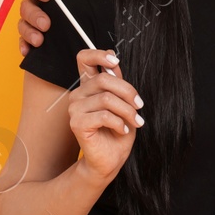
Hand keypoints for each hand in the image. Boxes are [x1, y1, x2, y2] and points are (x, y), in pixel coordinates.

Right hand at [17, 0, 88, 55]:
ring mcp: (32, 20)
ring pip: (24, 25)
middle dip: (34, 16)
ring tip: (39, 41)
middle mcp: (34, 2)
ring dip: (29, 33)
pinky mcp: (33, 35)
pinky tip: (29, 52)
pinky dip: (25, 46)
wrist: (80, 8)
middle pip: (26, 7)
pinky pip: (24, 41)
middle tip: (46, 24)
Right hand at [68, 48, 142, 184]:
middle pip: (104, 80)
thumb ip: (118, 83)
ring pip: (107, 99)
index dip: (98, 55)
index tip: (115, 62)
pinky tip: (122, 130)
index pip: (84, 59)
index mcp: (89, 86)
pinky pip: (104, 115)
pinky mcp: (77, 123)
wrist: (110, 160)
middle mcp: (79, 94)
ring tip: (135, 122)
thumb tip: (114, 64)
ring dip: (127, 111)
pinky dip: (119, 123)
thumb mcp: (124, 104)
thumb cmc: (117, 131)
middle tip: (139, 107)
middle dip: (128, 93)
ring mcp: (75, 108)